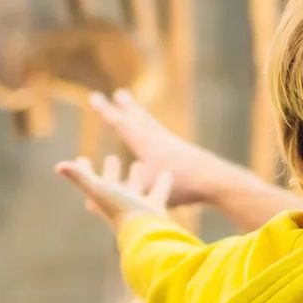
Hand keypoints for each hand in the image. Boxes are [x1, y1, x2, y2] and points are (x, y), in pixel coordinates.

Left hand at [54, 155, 173, 229]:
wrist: (147, 233)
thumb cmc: (120, 210)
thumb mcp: (98, 190)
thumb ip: (79, 177)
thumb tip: (58, 166)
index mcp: (102, 200)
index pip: (89, 182)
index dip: (84, 171)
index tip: (81, 159)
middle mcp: (118, 204)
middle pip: (112, 186)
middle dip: (111, 173)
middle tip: (111, 158)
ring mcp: (137, 208)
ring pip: (136, 189)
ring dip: (137, 178)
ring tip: (139, 165)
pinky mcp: (155, 210)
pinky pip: (159, 193)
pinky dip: (162, 183)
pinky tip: (166, 173)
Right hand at [88, 90, 232, 208]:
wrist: (215, 179)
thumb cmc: (180, 184)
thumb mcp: (145, 190)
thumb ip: (117, 196)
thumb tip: (87, 207)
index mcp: (145, 143)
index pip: (120, 123)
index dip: (105, 111)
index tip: (94, 97)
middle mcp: (158, 138)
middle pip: (139, 118)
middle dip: (127, 108)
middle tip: (120, 94)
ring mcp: (173, 143)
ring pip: (154, 126)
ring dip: (144, 117)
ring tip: (138, 112)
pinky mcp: (185, 151)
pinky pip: (166, 138)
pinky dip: (159, 135)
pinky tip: (163, 140)